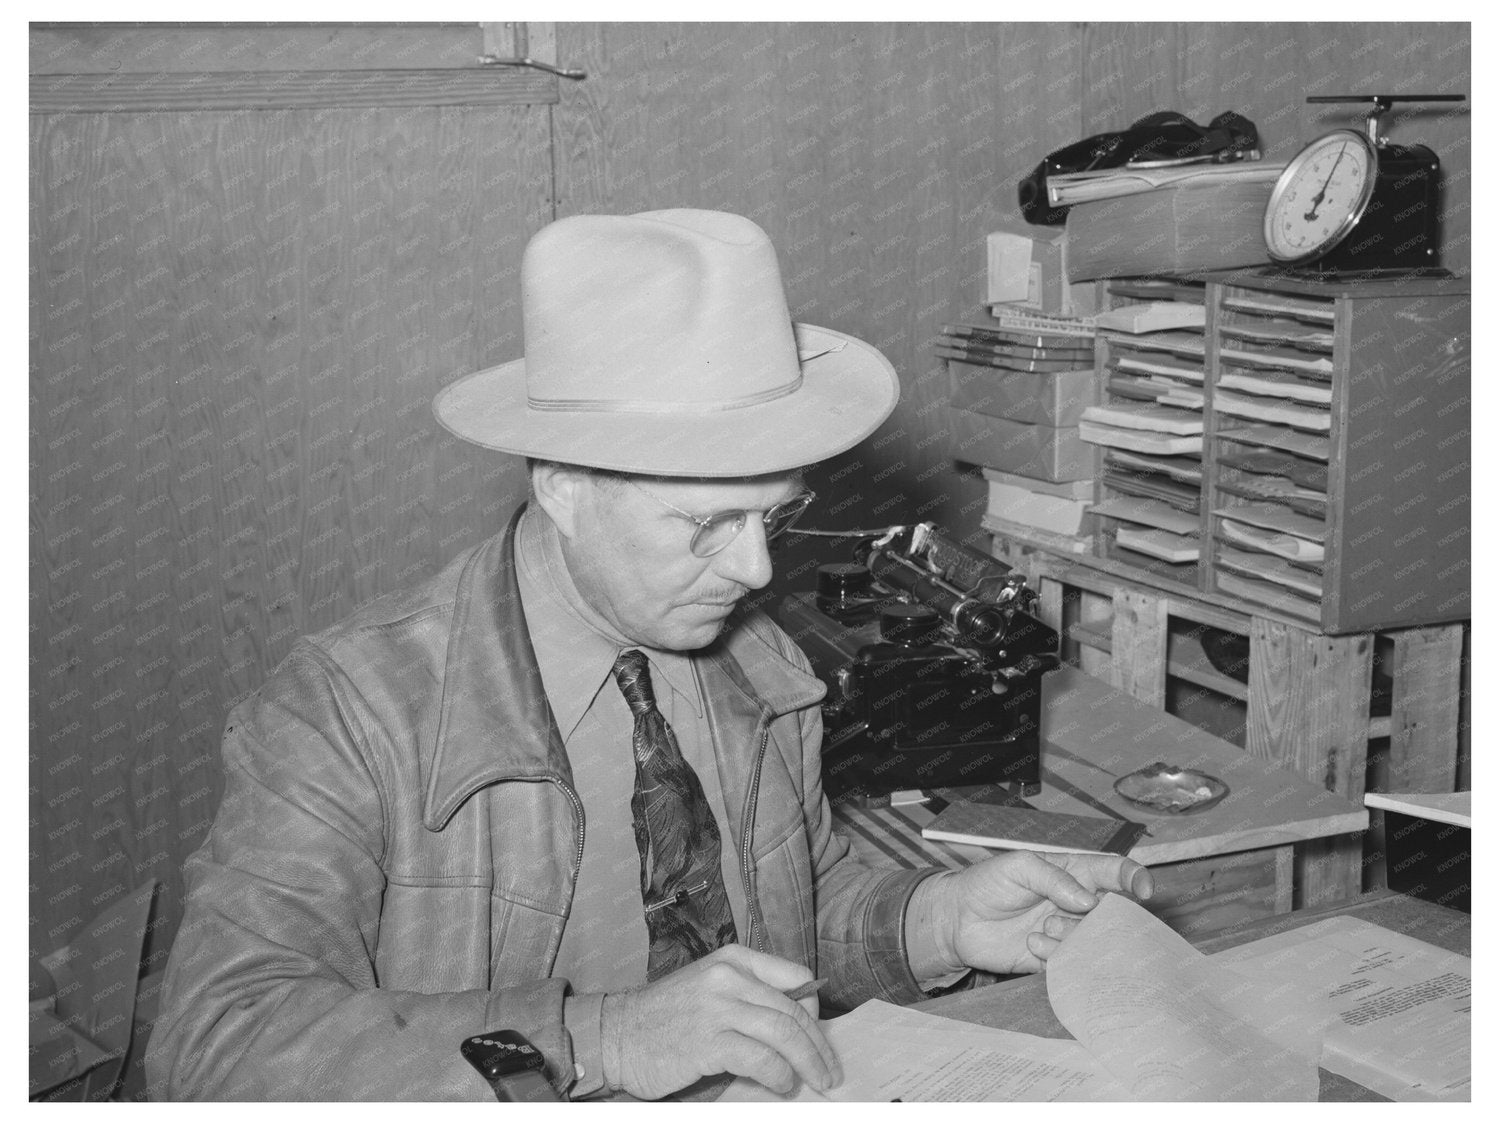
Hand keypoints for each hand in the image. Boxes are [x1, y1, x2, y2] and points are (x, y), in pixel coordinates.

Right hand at [600, 945, 841, 1099]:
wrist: (616, 1035)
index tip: (818, 1038)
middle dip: (819, 1045)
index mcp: (734, 959)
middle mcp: (729, 976)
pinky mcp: (708, 1040)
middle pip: (795, 1010)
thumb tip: (794, 1027)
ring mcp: (718, 1006)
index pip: (797, 978)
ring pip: (785, 1032)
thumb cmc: (665, 1017)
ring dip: (808, 1063)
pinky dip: (780, 1074)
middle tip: (829, 1070)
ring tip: (815, 1082)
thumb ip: (747, 997)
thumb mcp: (709, 989)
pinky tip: (782, 1084)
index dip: (815, 1011)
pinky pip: (761, 1058)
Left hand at [907, 851, 1152, 977]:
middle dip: (1101, 917)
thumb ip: (1053, 877)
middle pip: (1112, 913)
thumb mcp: (1018, 866)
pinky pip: (1072, 963)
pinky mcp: (1053, 958)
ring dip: (1073, 935)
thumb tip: (1087, 900)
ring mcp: (1067, 932)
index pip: (1113, 873)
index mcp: (1073, 873)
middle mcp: (1076, 904)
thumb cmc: (987, 883)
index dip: (1134, 878)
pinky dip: (1057, 955)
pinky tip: (1033, 944)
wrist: (958, 918)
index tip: (1144, 890)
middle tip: (1072, 913)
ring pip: (1094, 940)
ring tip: (1043, 927)